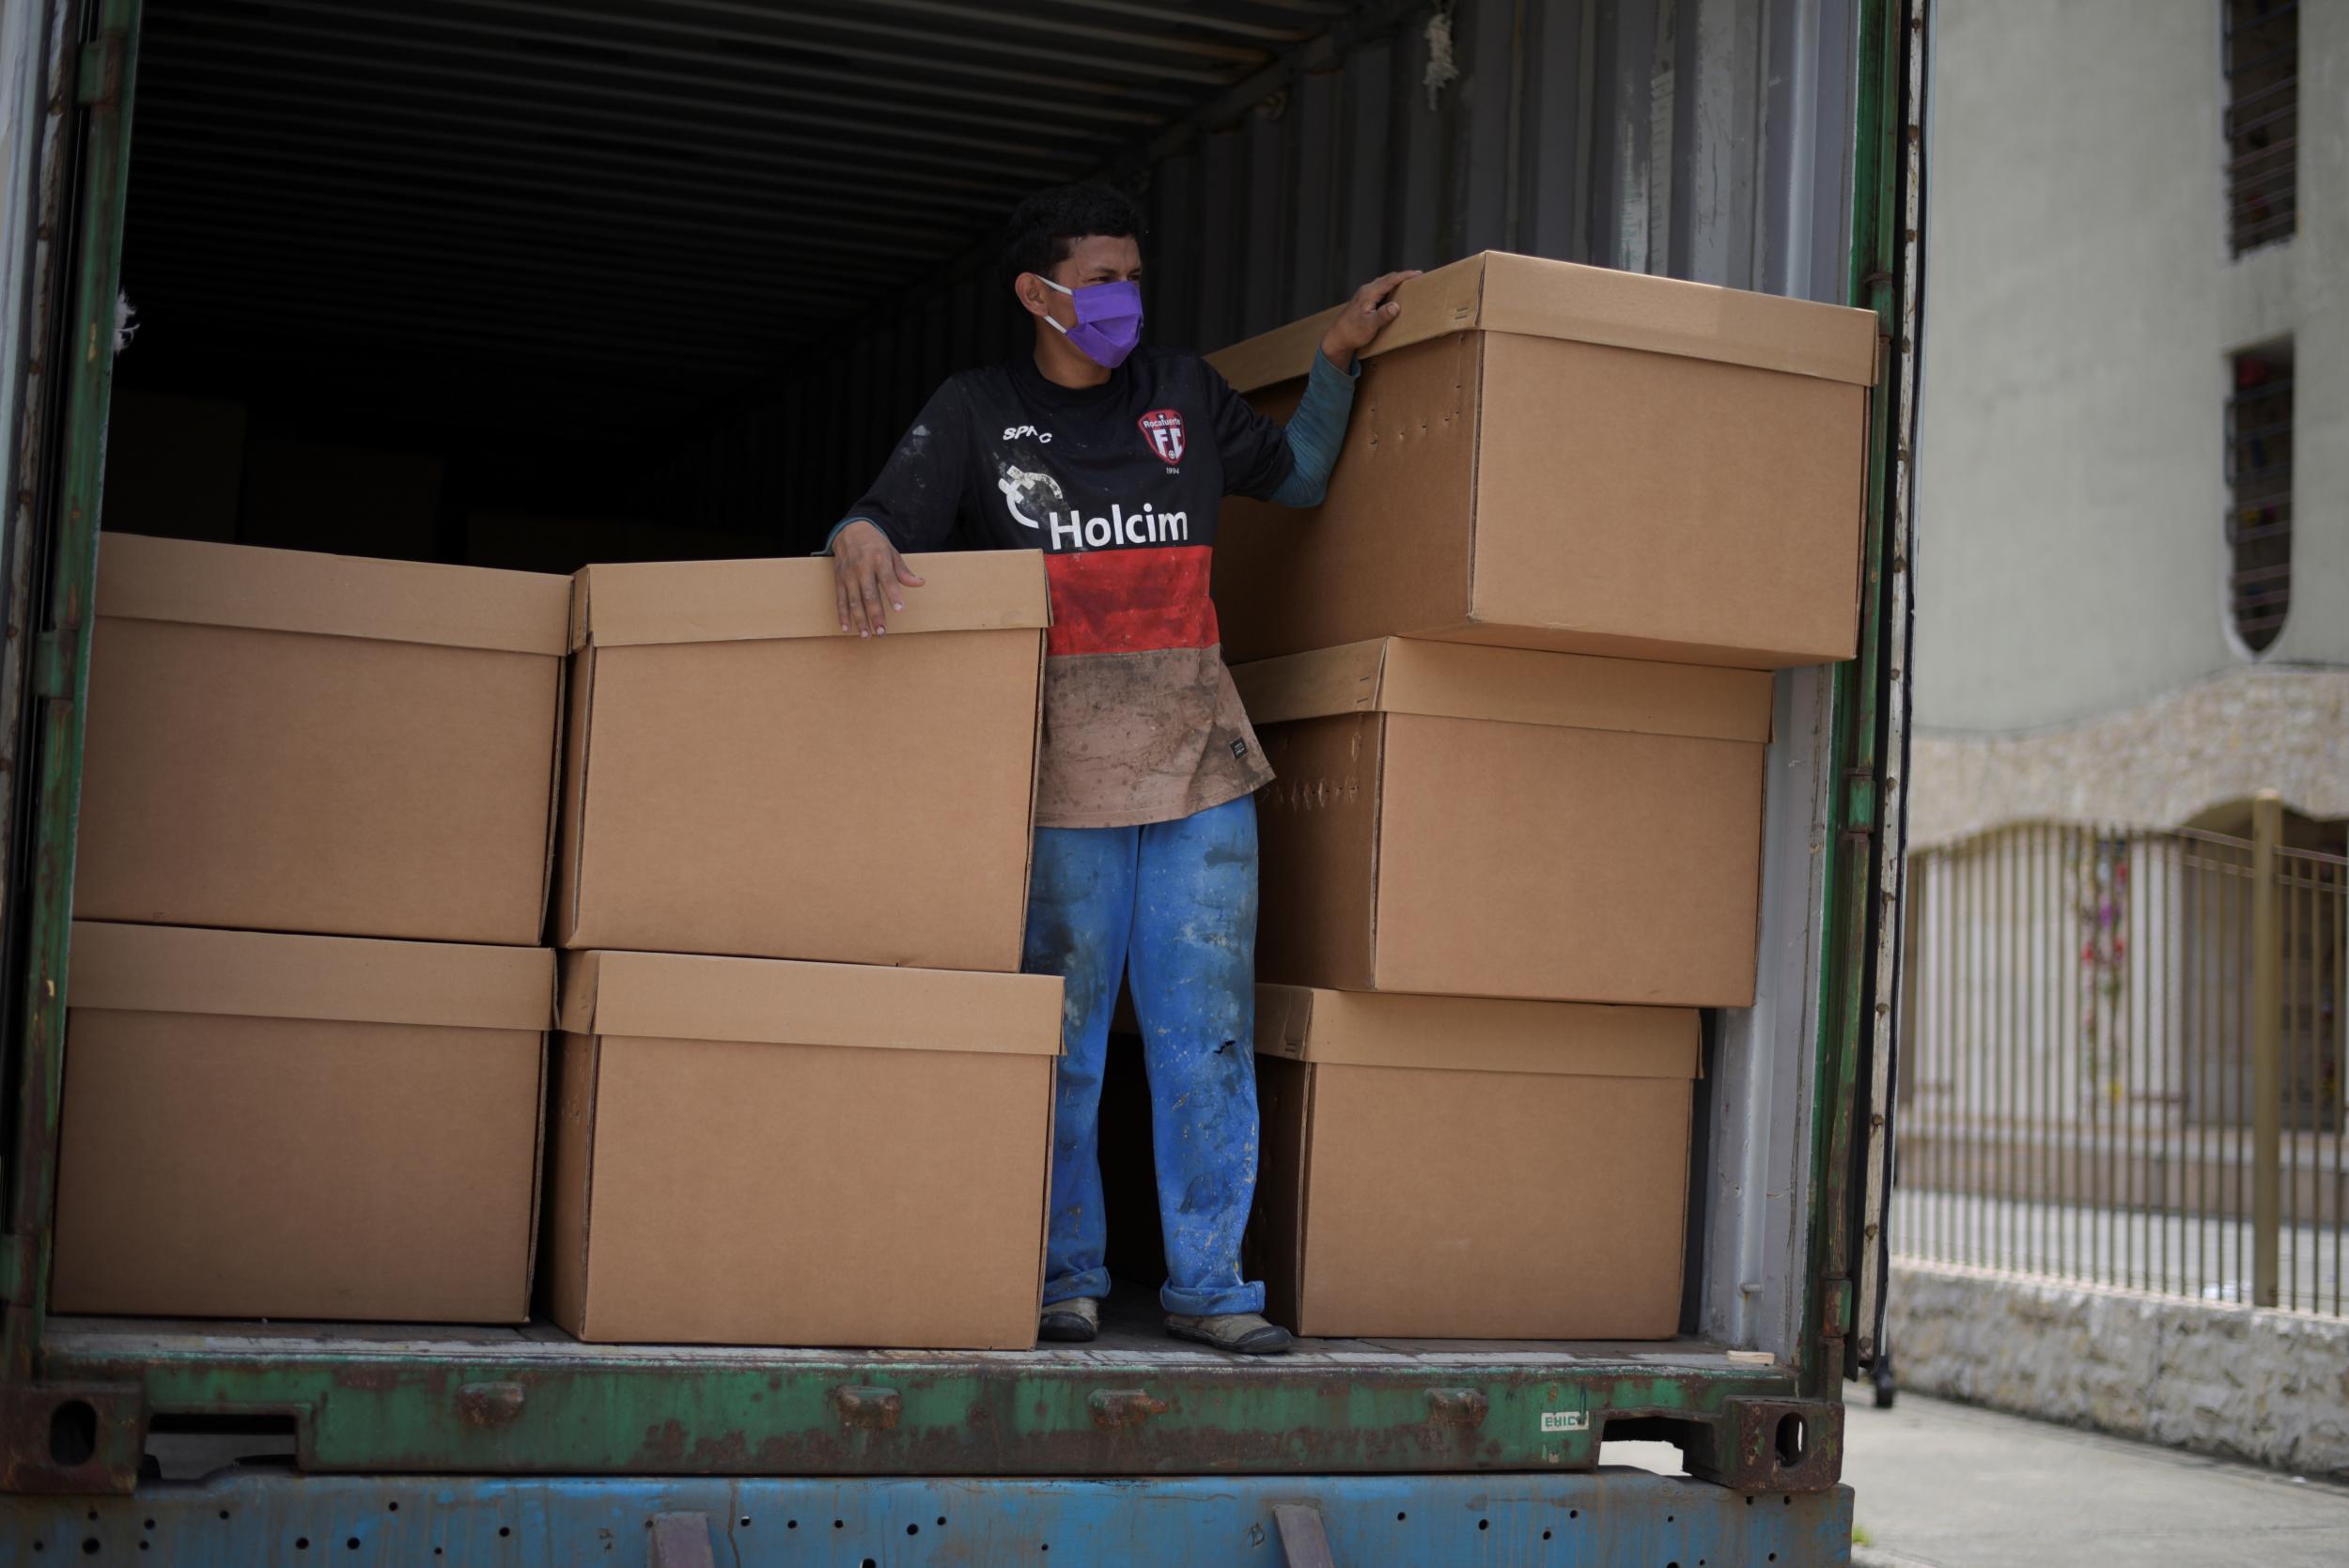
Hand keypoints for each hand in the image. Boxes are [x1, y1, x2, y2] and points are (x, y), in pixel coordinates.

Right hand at [831, 520, 923, 636]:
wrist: (850, 530)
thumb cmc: (875, 544)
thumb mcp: (892, 552)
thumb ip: (903, 571)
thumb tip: (920, 583)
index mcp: (878, 559)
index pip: (887, 579)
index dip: (893, 594)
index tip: (899, 609)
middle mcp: (862, 568)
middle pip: (869, 595)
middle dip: (875, 614)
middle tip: (882, 632)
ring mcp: (848, 575)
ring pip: (853, 601)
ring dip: (859, 620)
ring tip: (866, 635)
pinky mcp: (839, 580)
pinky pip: (840, 600)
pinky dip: (842, 615)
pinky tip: (846, 628)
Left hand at [1318, 270, 1421, 369]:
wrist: (1338, 337)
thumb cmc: (1353, 332)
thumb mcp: (1370, 326)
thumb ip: (1383, 315)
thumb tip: (1396, 306)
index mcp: (1368, 293)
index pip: (1390, 280)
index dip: (1405, 276)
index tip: (1418, 273)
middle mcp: (1366, 290)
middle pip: (1387, 278)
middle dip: (1402, 277)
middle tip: (1417, 276)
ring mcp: (1364, 294)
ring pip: (1383, 283)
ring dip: (1396, 281)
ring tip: (1409, 283)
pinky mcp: (1364, 300)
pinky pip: (1380, 289)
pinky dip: (1390, 288)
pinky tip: (1395, 294)